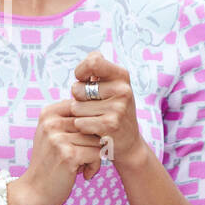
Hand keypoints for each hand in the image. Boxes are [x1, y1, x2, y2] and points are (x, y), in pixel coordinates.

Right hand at [17, 99, 103, 204]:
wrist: (34, 192)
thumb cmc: (50, 163)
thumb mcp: (53, 135)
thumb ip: (71, 119)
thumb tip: (102, 109)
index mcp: (48, 114)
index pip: (84, 107)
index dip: (91, 125)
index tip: (84, 141)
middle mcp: (51, 122)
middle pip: (93, 123)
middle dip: (94, 141)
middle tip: (85, 156)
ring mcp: (58, 138)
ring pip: (97, 139)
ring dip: (95, 155)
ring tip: (81, 166)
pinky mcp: (68, 155)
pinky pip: (97, 154)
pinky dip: (94, 167)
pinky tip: (84, 174)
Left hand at [69, 51, 146, 176]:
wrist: (128, 143)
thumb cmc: (112, 111)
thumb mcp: (110, 87)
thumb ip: (97, 72)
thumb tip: (90, 60)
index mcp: (122, 76)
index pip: (93, 61)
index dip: (80, 71)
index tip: (82, 80)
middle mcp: (123, 89)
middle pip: (77, 88)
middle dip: (78, 99)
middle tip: (93, 108)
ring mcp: (118, 107)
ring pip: (76, 107)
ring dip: (79, 115)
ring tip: (95, 119)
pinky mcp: (110, 125)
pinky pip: (79, 122)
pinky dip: (82, 128)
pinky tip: (95, 131)